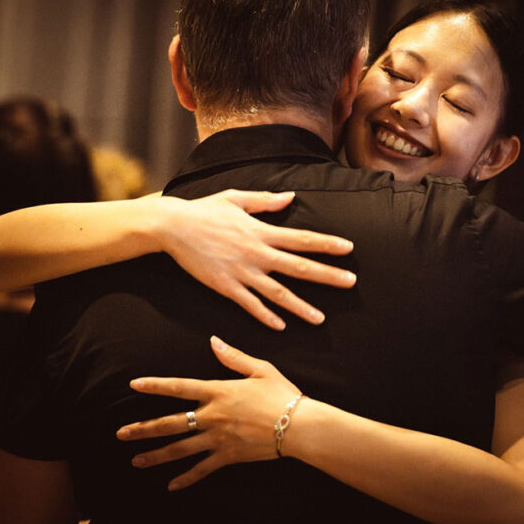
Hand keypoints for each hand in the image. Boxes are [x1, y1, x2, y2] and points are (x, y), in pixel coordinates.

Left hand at [117, 336, 301, 489]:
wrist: (300, 426)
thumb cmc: (282, 394)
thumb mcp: (260, 369)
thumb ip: (233, 356)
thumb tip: (214, 341)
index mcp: (219, 391)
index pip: (179, 387)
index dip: (155, 385)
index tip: (134, 385)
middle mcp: (213, 416)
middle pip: (170, 423)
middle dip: (143, 428)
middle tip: (120, 433)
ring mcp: (219, 438)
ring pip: (180, 449)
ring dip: (155, 455)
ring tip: (135, 461)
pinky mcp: (228, 456)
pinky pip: (202, 470)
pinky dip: (186, 479)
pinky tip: (171, 486)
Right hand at [157, 190, 355, 329]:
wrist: (172, 227)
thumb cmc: (204, 210)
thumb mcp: (236, 198)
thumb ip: (265, 200)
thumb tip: (290, 197)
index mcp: (261, 231)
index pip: (302, 239)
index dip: (327, 244)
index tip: (348, 248)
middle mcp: (256, 253)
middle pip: (299, 267)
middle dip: (327, 275)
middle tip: (351, 282)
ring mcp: (241, 272)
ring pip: (278, 293)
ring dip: (300, 306)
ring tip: (320, 318)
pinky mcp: (225, 286)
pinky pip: (250, 304)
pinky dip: (265, 316)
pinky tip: (281, 326)